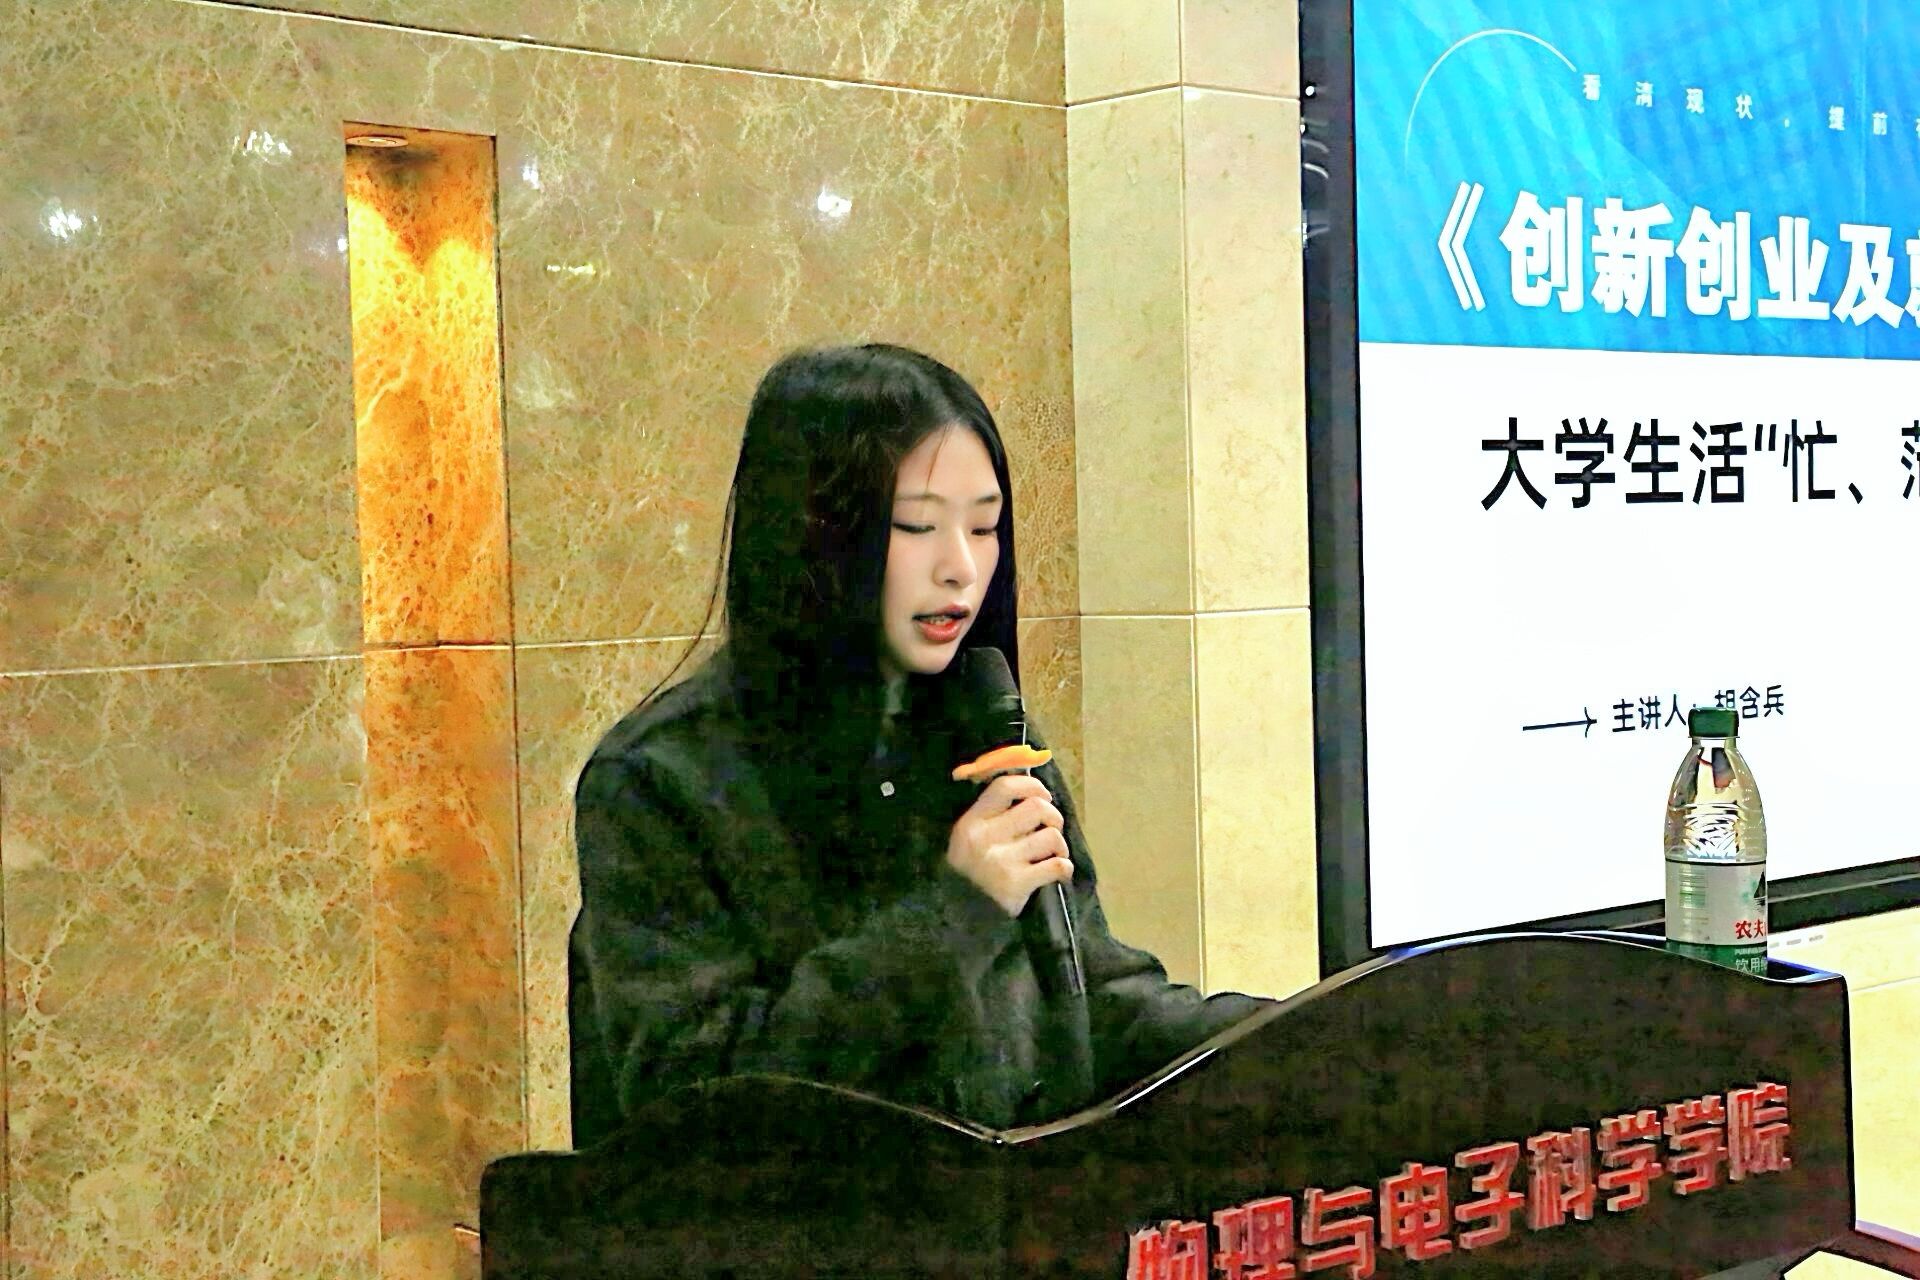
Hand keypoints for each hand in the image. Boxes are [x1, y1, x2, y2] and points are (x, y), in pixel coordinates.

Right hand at [945, 773, 1071, 916]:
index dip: (1032, 785)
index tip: (1044, 795)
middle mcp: (984, 837)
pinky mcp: (1016, 884)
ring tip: (1054, 855)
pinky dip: (1064, 868)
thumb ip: (992, 817)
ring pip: (1051, 836)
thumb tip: (1034, 794)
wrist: (959, 921)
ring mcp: (1001, 861)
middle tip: (1052, 828)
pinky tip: (1059, 873)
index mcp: (971, 822)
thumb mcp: (968, 841)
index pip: (1005, 786)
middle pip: (1037, 806)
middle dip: (1054, 816)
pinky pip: (1057, 865)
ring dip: (1060, 846)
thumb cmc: (970, 877)